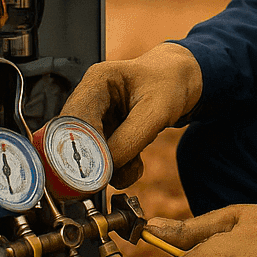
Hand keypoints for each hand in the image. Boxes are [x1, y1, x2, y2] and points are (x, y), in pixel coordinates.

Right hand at [61, 42, 202, 188]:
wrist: (181, 82)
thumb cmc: (170, 85)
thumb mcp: (156, 112)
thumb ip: (129, 140)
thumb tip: (106, 169)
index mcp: (97, 81)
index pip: (75, 119)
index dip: (81, 146)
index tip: (96, 170)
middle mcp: (90, 98)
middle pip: (76, 138)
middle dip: (97, 161)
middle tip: (113, 175)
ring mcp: (96, 117)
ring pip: (90, 153)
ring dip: (113, 167)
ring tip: (136, 164)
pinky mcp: (104, 133)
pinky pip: (104, 159)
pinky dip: (120, 168)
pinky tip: (136, 162)